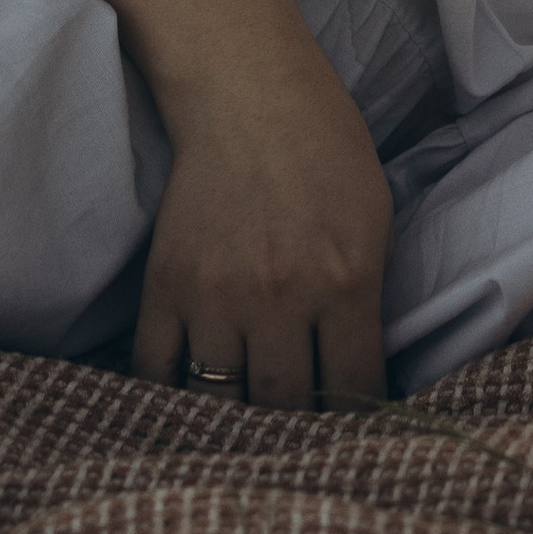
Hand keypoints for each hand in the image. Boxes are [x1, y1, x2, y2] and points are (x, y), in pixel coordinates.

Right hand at [130, 50, 394, 407]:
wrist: (248, 93)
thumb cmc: (326, 149)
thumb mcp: (374, 218)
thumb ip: (368, 297)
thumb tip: (362, 374)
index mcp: (345, 280)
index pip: (353, 387)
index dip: (357, 421)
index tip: (354, 436)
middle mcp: (280, 296)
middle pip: (284, 407)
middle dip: (295, 432)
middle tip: (298, 440)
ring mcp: (216, 295)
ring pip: (222, 400)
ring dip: (235, 417)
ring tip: (245, 426)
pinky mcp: (164, 287)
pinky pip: (158, 372)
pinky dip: (172, 396)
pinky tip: (189, 401)